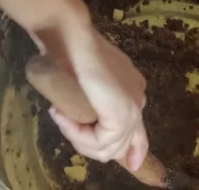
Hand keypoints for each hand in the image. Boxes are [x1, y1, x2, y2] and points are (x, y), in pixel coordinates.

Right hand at [51, 27, 148, 171]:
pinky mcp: (121, 115)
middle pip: (120, 143)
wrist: (71, 35)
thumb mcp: (82, 76)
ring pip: (108, 148)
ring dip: (79, 139)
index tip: (126, 163)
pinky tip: (63, 118)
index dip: (132, 150)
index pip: (138, 130)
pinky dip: (78, 136)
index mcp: (133, 89)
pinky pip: (100, 143)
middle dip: (89, 144)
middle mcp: (138, 98)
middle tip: (63, 121)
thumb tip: (75, 113)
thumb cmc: (71, 49)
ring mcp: (132, 107)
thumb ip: (88, 94)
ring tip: (60, 117)